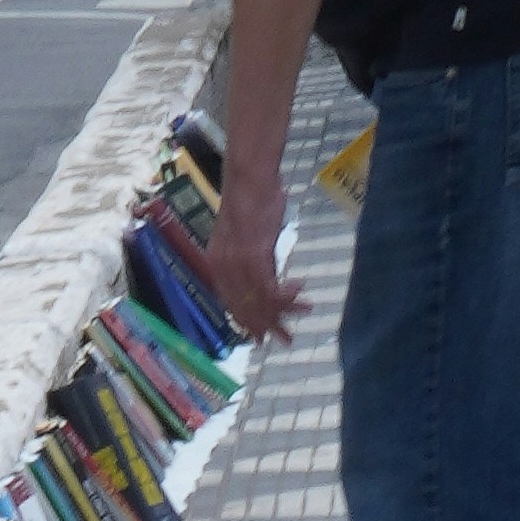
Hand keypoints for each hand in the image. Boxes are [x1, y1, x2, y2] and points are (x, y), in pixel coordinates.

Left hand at [199, 186, 304, 340]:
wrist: (250, 180)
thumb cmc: (253, 201)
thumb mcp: (247, 236)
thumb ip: (252, 258)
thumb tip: (266, 275)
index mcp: (217, 264)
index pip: (231, 303)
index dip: (248, 323)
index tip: (260, 337)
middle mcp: (223, 268)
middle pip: (245, 308)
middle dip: (267, 327)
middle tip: (284, 340)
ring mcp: (238, 264)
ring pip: (259, 302)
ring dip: (282, 315)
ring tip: (300, 320)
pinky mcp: (254, 257)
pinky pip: (271, 289)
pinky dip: (288, 296)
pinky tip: (302, 293)